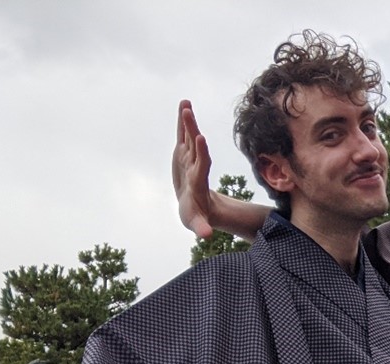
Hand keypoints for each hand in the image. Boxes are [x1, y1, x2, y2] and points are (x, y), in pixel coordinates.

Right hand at [173, 100, 214, 238]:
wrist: (200, 206)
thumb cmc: (198, 216)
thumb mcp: (199, 223)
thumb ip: (202, 227)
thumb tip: (207, 235)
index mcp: (199, 180)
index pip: (202, 164)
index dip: (202, 152)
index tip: (200, 138)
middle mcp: (196, 165)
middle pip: (195, 146)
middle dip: (191, 130)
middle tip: (188, 112)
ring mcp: (190, 158)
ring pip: (189, 137)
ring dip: (187, 121)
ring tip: (185, 103)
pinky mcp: (183, 154)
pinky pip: (183, 135)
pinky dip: (182, 122)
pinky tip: (183, 105)